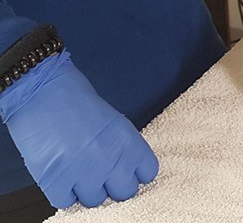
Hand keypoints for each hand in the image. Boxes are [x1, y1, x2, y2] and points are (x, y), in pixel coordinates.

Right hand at [0, 51, 158, 208]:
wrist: (41, 92)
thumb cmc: (76, 102)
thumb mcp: (114, 122)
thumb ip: (124, 149)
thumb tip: (128, 172)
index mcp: (129, 142)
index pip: (148, 173)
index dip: (135, 173)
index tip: (127, 171)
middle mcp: (111, 160)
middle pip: (124, 193)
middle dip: (113, 185)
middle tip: (101, 173)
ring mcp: (83, 173)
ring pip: (96, 200)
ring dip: (86, 189)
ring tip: (77, 169)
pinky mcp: (56, 182)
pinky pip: (67, 202)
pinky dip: (63, 192)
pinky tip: (61, 174)